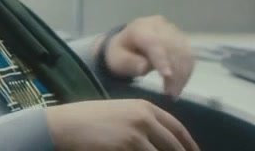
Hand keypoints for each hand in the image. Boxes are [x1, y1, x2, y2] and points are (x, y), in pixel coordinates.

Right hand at [46, 99, 198, 150]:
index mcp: (144, 108)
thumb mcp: (119, 114)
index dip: (189, 144)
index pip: (177, 128)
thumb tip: (158, 141)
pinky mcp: (128, 146)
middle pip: (174, 145)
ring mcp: (137, 133)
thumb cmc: (88, 121)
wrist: (65, 125)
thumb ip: (141, 123)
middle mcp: (145, 118)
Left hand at [102, 16, 195, 96]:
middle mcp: (159, 25)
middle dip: (174, 72)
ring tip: (174, 92)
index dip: (162, 59)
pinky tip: (180, 84)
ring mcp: (171, 30)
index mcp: (140, 28)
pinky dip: (187, 71)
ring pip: (185, 51)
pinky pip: (189, 54)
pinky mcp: (180, 37)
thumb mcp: (117, 60)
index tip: (167, 76)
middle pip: (173, 47)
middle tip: (170, 94)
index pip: (154, 42)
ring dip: (183, 74)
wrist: (127, 44)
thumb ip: (129, 63)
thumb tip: (144, 67)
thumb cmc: (121, 54)